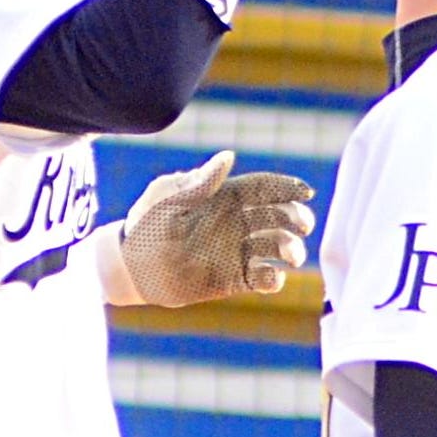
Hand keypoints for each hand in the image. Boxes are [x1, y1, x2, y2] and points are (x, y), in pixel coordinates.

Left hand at [106, 152, 314, 306]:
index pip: (264, 188)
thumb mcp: (168, 198)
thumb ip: (199, 181)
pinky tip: (271, 277)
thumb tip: (229, 156)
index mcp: (224, 198)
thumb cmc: (145, 225)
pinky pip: (264, 279)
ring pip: (278, 247)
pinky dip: (274, 279)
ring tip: (290, 255)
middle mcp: (236, 223)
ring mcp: (238, 251)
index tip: (305, 192)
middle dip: (297, 218)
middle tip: (302, 225)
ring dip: (292, 249)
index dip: (287, 188)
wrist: (131, 269)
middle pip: (279, 216)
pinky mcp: (234, 279)